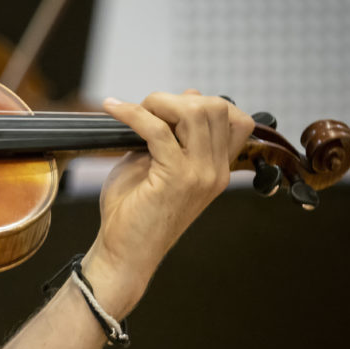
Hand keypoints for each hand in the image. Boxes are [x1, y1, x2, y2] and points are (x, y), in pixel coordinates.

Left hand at [84, 90, 253, 312]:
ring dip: (160, 102)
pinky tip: (113, 109)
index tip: (168, 111)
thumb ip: (169, 133)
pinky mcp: (175, 177)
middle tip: (146, 110)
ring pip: (196, 112)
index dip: (202, 104)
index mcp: (216, 169)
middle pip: (217, 107)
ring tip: (134, 111)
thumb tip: (185, 96)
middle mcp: (215, 171)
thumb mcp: (154, 163)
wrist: (124, 253)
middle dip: (178, 98)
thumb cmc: (133, 212)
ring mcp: (200, 174)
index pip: (236, 119)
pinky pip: (158, 130)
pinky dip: (132, 113)